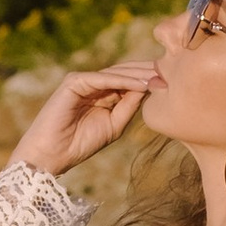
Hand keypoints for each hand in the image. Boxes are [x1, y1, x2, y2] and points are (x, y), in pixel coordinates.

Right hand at [10, 65, 157, 181]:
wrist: (53, 154)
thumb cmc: (80, 144)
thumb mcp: (114, 125)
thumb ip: (129, 106)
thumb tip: (148, 87)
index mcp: (102, 94)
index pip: (129, 81)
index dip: (149, 79)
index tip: (172, 81)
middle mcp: (93, 84)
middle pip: (124, 72)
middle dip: (146, 71)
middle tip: (171, 70)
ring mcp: (82, 81)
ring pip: (115, 73)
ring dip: (137, 74)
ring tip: (158, 76)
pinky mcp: (74, 82)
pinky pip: (102, 78)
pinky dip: (121, 80)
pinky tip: (140, 83)